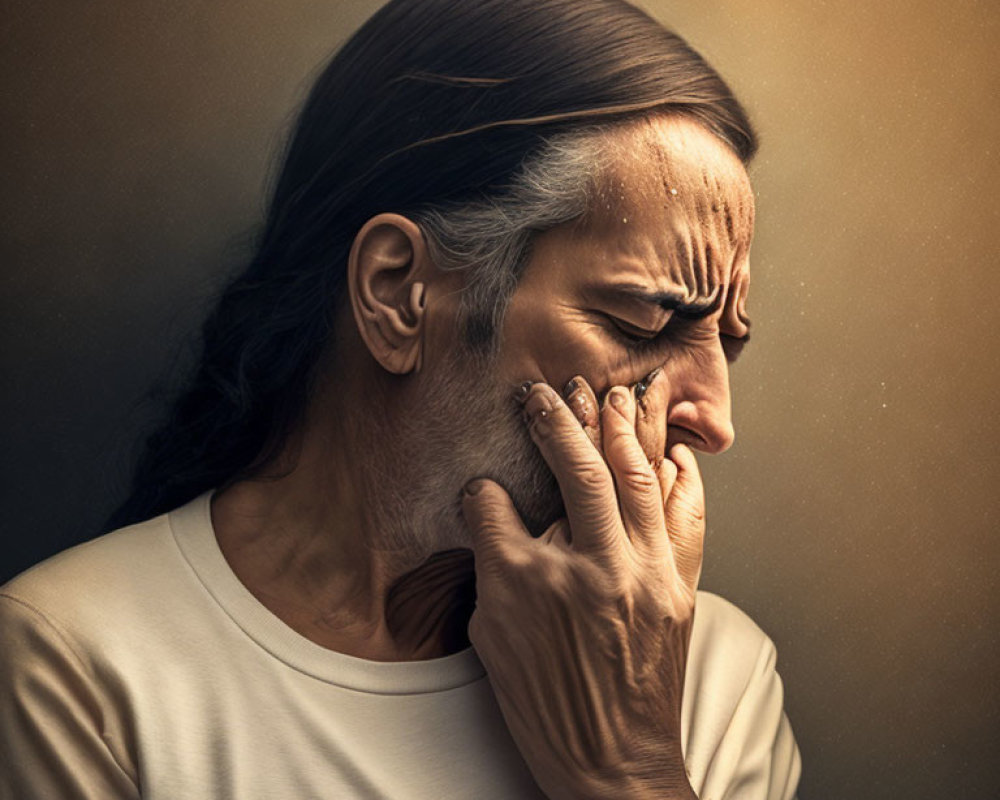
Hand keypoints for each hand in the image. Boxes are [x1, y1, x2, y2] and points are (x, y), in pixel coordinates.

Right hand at [461, 371, 704, 799]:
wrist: (611, 763)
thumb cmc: (545, 705)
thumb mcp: (491, 636)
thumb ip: (493, 564)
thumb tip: (494, 510)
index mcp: (528, 583)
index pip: (496, 504)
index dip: (485, 488)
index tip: (486, 483)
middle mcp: (589, 570)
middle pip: (579, 470)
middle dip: (561, 419)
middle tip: (552, 390)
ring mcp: (642, 576)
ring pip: (636, 479)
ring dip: (624, 428)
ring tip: (614, 393)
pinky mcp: (678, 589)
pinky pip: (685, 517)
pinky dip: (680, 479)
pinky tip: (673, 451)